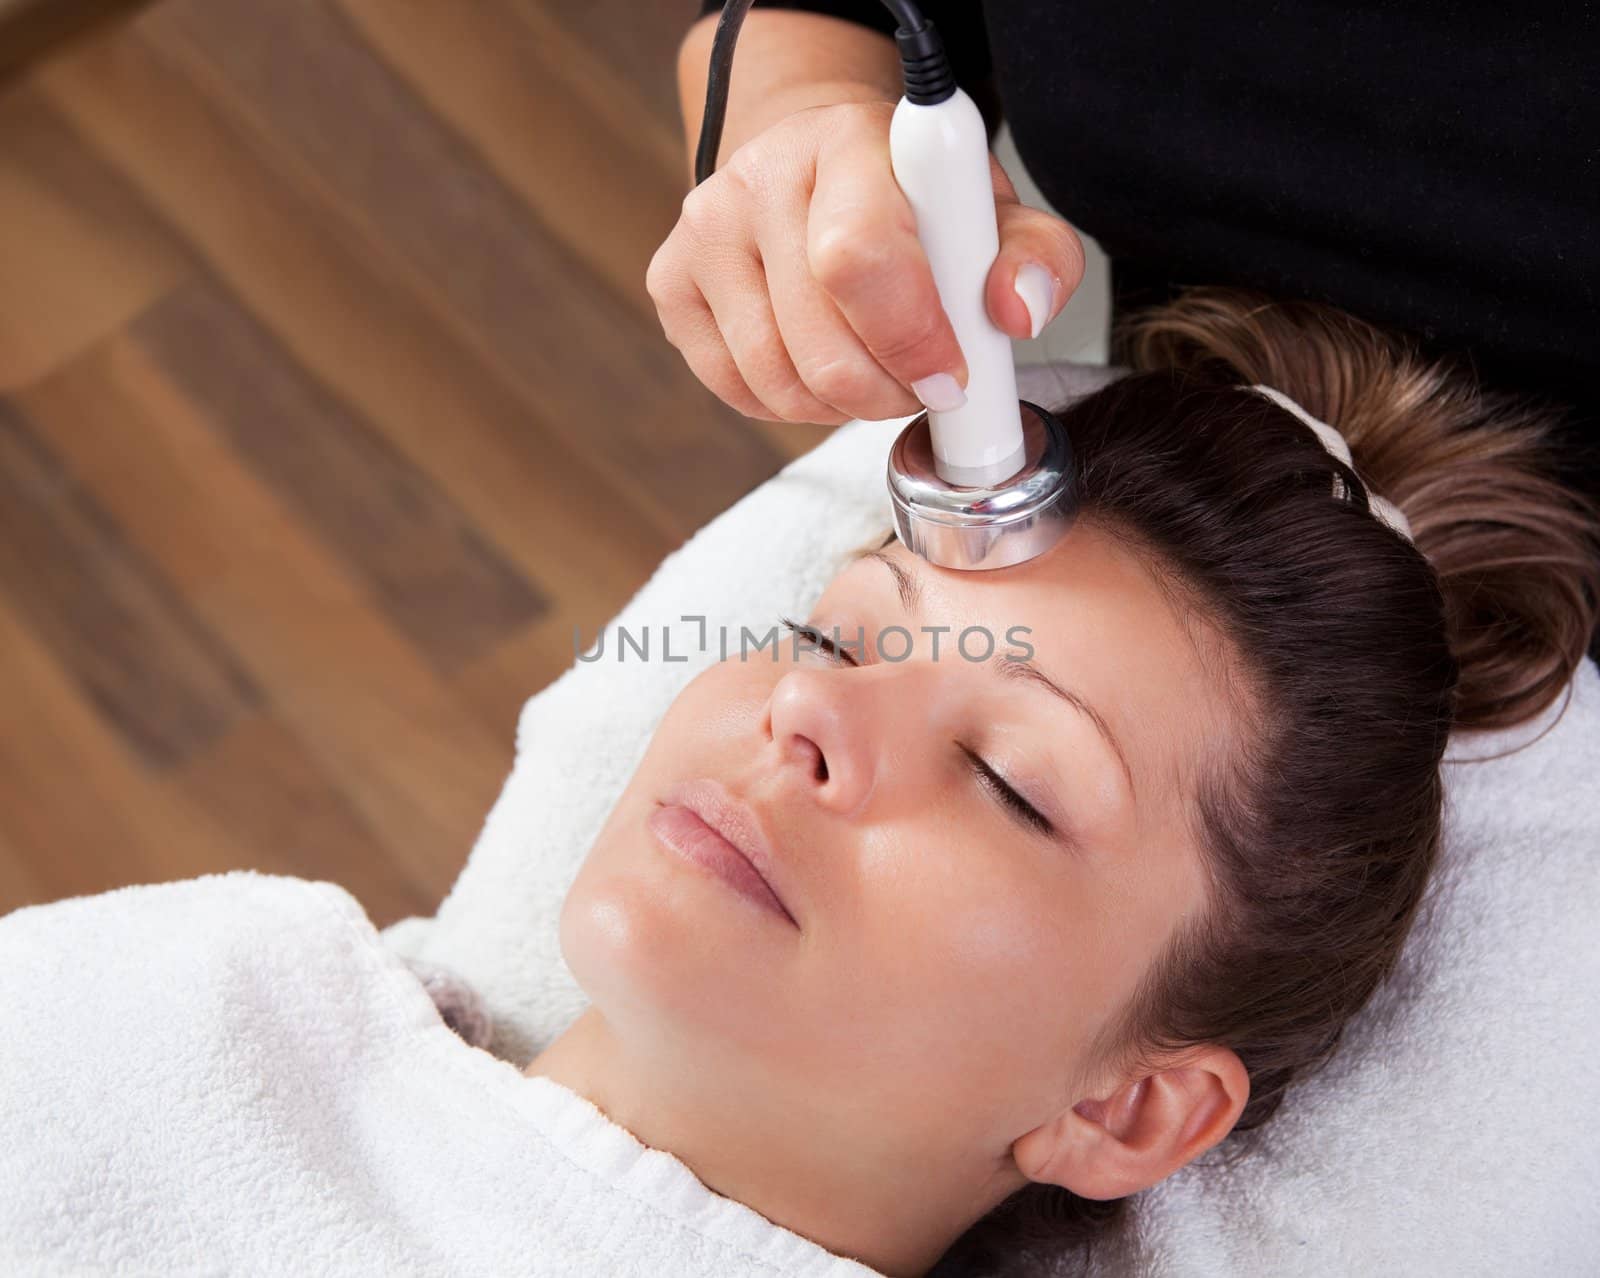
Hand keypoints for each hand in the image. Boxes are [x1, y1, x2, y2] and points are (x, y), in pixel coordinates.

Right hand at [647, 100, 1084, 424]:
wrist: (815, 167)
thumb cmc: (910, 199)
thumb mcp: (990, 213)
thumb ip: (1034, 257)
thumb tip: (1016, 311)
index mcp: (846, 144)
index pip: (858, 258)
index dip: (910, 339)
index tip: (951, 374)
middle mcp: (759, 178)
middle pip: (818, 346)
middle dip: (886, 391)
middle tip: (920, 383)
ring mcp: (704, 231)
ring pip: (777, 380)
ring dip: (840, 406)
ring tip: (875, 372)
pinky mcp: (670, 282)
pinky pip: (738, 389)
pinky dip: (791, 404)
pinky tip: (820, 367)